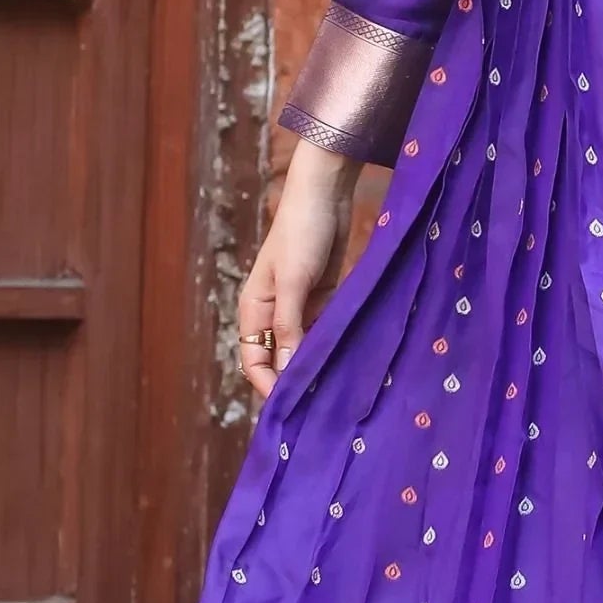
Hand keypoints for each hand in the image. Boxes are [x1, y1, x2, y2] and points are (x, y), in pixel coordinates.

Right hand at [235, 142, 359, 398]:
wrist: (325, 194)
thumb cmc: (301, 233)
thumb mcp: (293, 281)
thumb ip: (290, 324)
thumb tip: (287, 369)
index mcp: (254, 308)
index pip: (253, 359)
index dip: (267, 384)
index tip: (289, 408)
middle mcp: (274, 312)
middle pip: (279, 358)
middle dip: (293, 380)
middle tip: (316, 408)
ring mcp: (300, 306)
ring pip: (304, 347)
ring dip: (316, 366)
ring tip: (335, 391)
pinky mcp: (324, 298)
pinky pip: (325, 332)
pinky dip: (332, 346)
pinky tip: (348, 363)